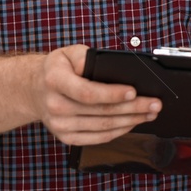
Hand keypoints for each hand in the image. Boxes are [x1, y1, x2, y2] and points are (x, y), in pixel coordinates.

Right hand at [31, 45, 161, 145]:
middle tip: (155, 104)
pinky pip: (98, 138)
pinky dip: (119, 132)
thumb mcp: (68, 53)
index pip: (87, 92)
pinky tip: (133, 123)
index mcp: (55, 81)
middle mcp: (55, 106)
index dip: (112, 94)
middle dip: (133, 108)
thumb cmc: (58, 69)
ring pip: (103, 127)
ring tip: (150, 113)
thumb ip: (86, 57)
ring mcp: (60, 125)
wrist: (35, 90)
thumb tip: (107, 66)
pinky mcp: (66, 138)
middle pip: (101, 112)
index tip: (133, 91)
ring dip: (131, 121)